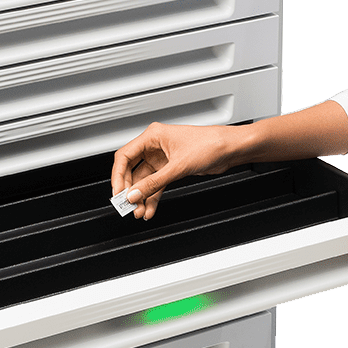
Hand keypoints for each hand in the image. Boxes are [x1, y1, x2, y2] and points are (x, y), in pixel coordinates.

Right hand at [110, 122, 242, 219]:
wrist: (230, 149)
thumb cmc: (210, 144)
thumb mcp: (178, 166)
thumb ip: (154, 183)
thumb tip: (134, 194)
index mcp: (153, 136)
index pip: (124, 156)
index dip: (118, 176)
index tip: (118, 193)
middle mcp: (155, 146)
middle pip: (132, 170)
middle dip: (130, 190)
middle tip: (127, 205)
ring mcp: (163, 158)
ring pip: (144, 180)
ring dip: (142, 196)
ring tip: (139, 211)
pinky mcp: (172, 168)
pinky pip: (156, 184)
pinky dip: (153, 196)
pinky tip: (150, 208)